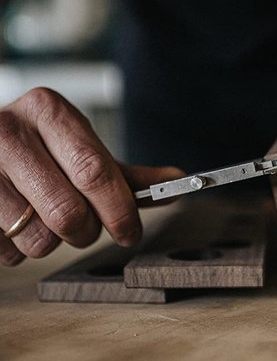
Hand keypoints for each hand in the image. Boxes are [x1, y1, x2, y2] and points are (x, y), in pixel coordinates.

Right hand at [0, 88, 182, 265]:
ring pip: (37, 237)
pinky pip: (5, 250)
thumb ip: (124, 172)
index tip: (131, 232)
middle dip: (88, 232)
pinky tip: (16, 221)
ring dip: (52, 241)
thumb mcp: (79, 148)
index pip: (94, 170)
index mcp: (48, 111)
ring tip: (45, 217)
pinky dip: (18, 247)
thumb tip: (175, 181)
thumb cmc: (39, 148)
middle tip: (88, 228)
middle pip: (68, 212)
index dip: (119, 209)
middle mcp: (8, 131)